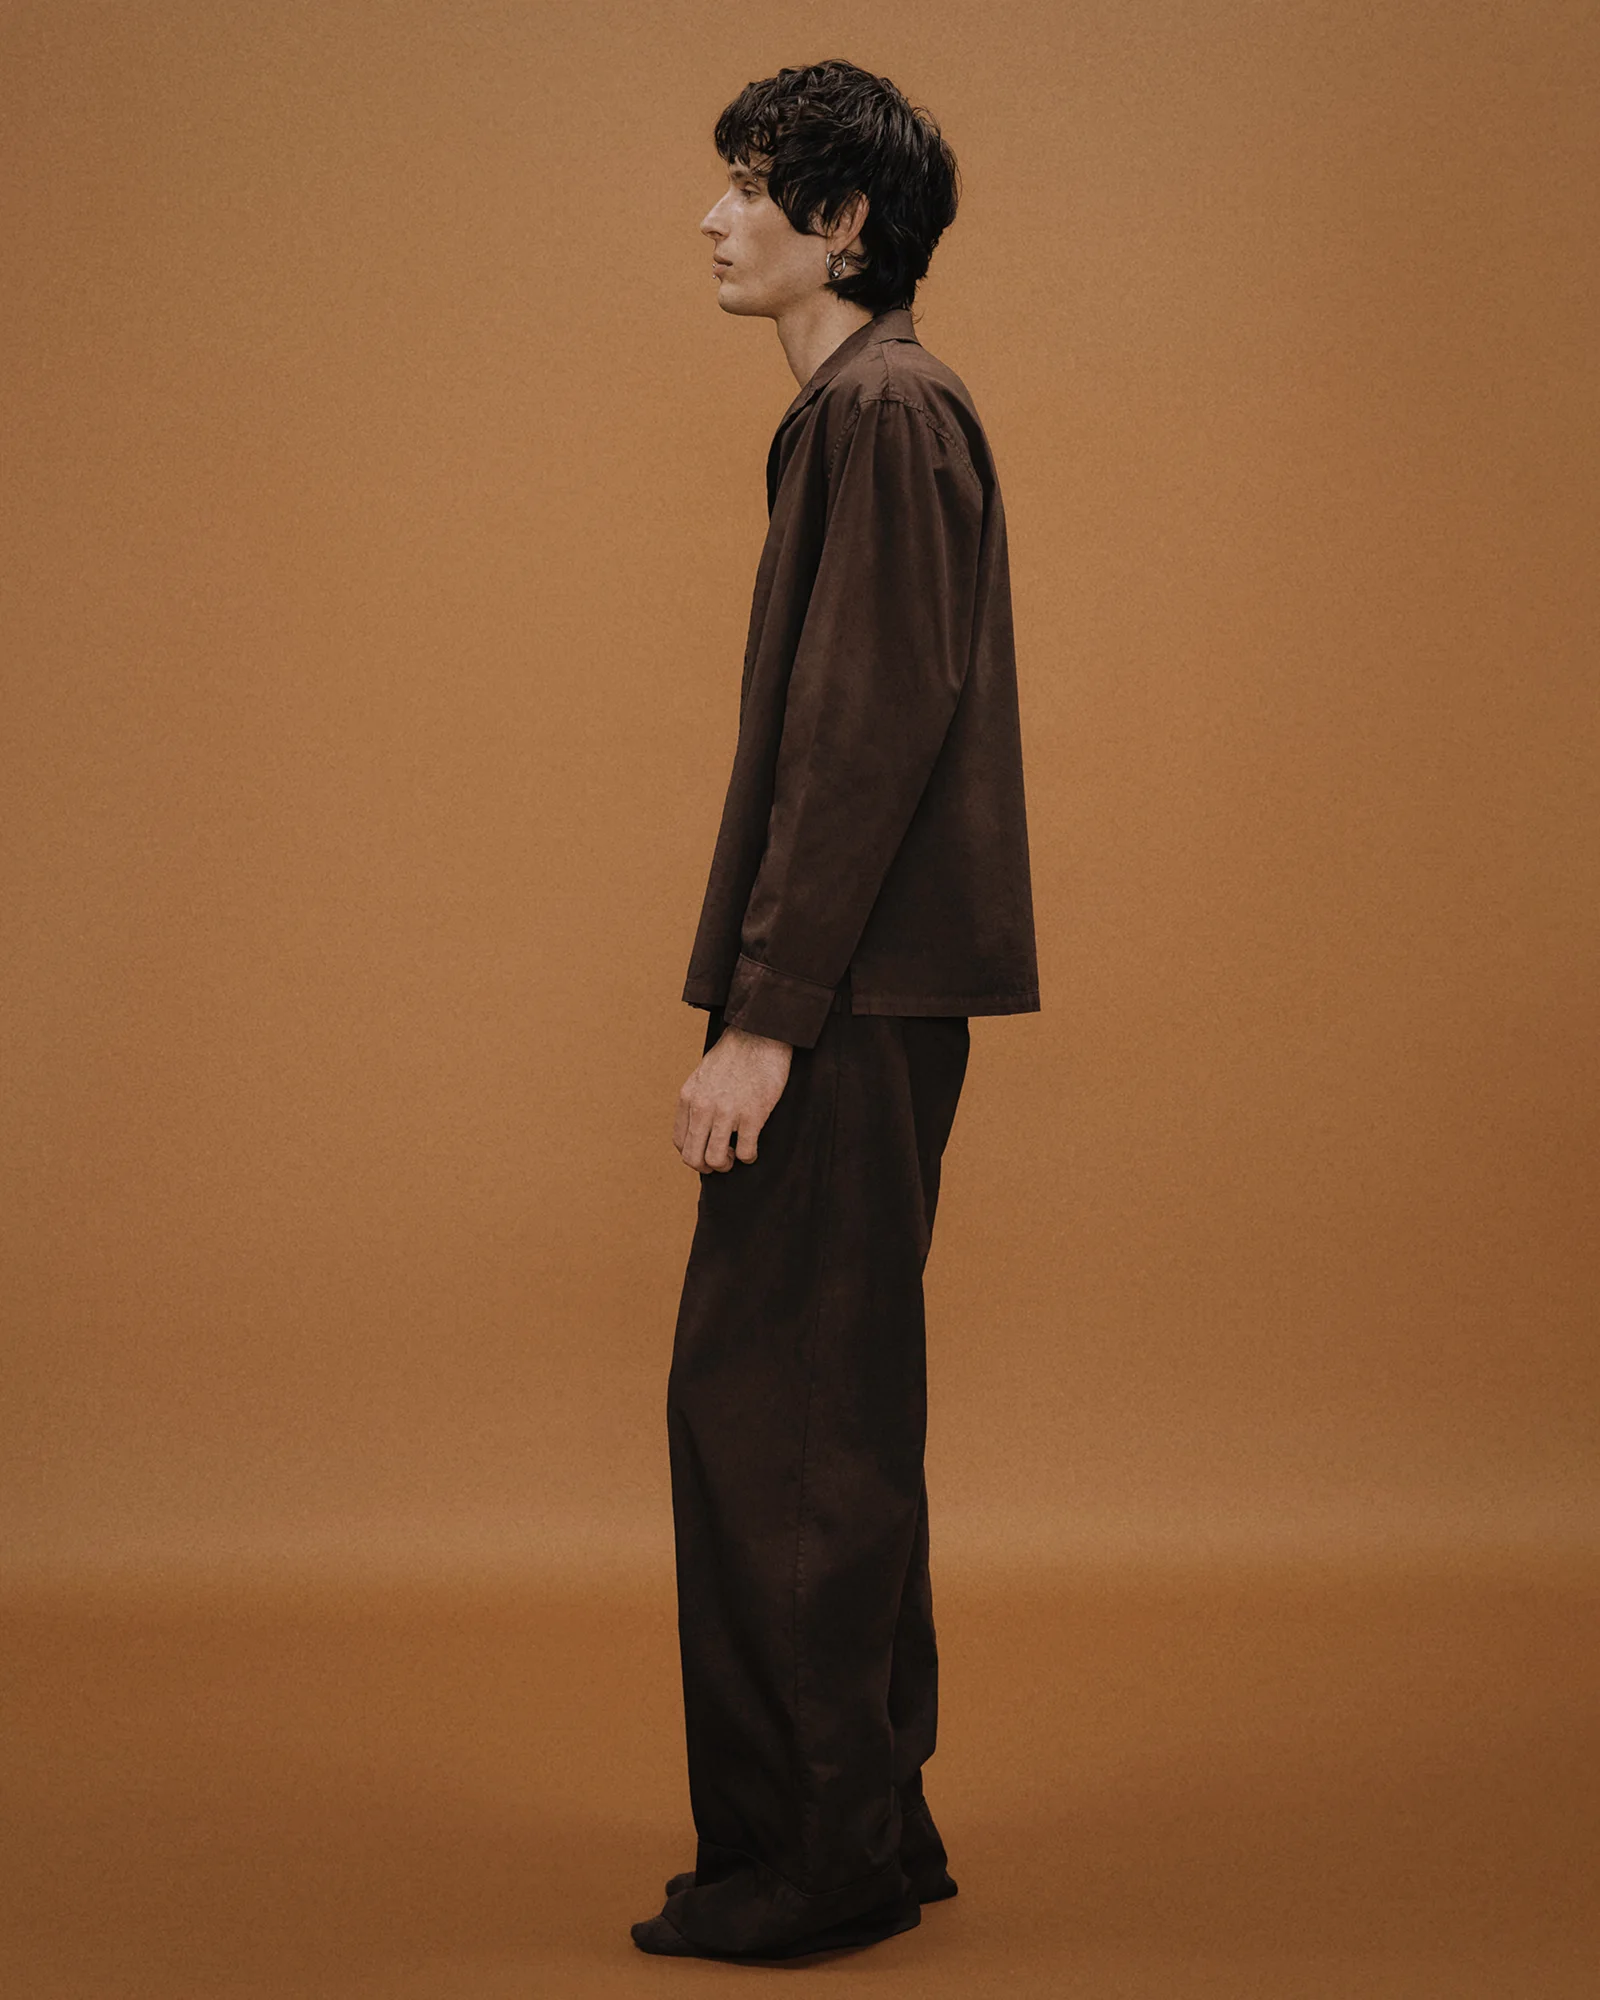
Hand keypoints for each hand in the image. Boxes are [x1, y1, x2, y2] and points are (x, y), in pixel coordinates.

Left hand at [674, 1025, 792, 1172]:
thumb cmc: (735, 1054)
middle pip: (693, 1158)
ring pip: (715, 1160)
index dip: (694, 1154)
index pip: (680, 1142)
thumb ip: (698, 1100)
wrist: (760, 1034)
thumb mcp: (703, 1075)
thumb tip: (700, 1126)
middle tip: (722, 1160)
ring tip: (736, 1155)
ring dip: (727, 1164)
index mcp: (689, 1097)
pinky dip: (749, 1157)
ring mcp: (727, 1112)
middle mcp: (703, 1107)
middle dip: (707, 1167)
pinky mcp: (752, 1115)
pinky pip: (745, 1152)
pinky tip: (753, 1147)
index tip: (707, 1151)